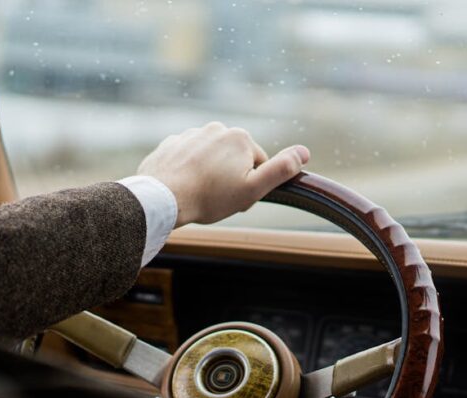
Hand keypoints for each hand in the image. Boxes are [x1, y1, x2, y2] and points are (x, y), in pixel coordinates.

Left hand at [137, 122, 310, 226]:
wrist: (162, 198)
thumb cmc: (209, 197)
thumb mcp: (252, 188)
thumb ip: (280, 170)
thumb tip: (304, 152)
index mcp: (240, 137)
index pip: (257, 164)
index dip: (251, 185)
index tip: (237, 199)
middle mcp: (217, 128)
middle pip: (234, 159)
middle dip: (231, 178)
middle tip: (219, 200)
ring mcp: (191, 134)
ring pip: (210, 159)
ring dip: (209, 174)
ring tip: (200, 195)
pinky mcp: (171, 144)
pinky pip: (188, 159)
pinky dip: (189, 172)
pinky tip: (184, 188)